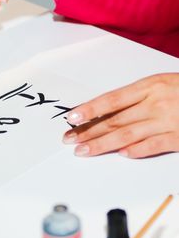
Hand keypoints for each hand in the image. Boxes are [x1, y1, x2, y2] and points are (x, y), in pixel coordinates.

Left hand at [64, 73, 178, 158]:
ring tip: (84, 150)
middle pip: (115, 120)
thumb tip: (108, 109)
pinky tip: (121, 154)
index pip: (112, 99)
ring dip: (103, 144)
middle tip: (69, 139)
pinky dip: (137, 150)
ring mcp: (168, 120)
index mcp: (149, 86)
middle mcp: (155, 102)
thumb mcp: (160, 83)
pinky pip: (154, 145)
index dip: (90, 109)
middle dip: (89, 130)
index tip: (72, 117)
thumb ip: (137, 96)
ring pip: (128, 135)